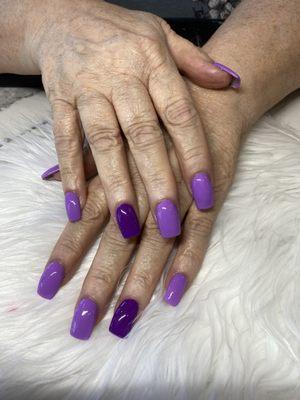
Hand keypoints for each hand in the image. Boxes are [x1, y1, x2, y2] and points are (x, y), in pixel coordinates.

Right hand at [28, 0, 236, 236]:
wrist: (62, 14)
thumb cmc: (120, 31)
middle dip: (157, 179)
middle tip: (168, 222)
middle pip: (142, 134)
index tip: (206, 191)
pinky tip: (75, 205)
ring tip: (126, 224)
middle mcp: (120, 76)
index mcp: (153, 61)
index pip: (179, 113)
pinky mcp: (58, 98)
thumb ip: (195, 61)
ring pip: (103, 141)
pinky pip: (63, 138)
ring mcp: (86, 87)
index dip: (193, 153)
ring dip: (115, 184)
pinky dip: (69, 172)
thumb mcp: (162, 34)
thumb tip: (230, 80)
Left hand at [37, 81, 243, 338]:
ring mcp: (178, 198)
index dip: (66, 253)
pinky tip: (173, 294)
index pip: (85, 222)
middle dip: (99, 283)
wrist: (206, 101)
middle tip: (81, 323)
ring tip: (123, 320)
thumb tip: (48, 177)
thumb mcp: (116, 133)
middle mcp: (144, 190)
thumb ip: (85, 161)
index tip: (47, 286)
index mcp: (117, 175)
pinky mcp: (208, 200)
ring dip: (140, 284)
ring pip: (155, 247)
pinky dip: (187, 264)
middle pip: (118, 243)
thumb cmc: (155, 120)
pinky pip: (199, 237)